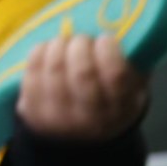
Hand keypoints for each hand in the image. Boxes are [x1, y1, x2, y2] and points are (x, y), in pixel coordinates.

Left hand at [12, 32, 147, 140]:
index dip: (109, 51)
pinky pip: (30, 78)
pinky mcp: (33, 115)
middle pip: (81, 74)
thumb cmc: (113, 99)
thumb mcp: (136, 86)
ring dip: (57, 47)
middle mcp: (90, 119)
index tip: (105, 38)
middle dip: (80, 46)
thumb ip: (135, 62)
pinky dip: (37, 55)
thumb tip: (125, 28)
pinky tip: (46, 48)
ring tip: (64, 40)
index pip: (115, 76)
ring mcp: (58, 119)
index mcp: (121, 108)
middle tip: (81, 38)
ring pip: (53, 73)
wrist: (82, 137)